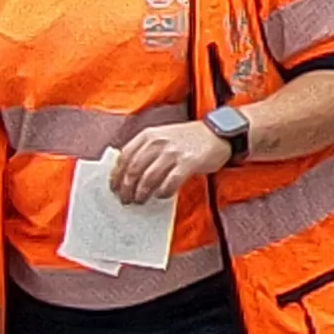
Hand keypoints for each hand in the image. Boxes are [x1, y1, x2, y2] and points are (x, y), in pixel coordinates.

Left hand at [110, 122, 229, 205]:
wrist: (218, 133)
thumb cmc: (189, 138)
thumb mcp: (162, 136)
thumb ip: (145, 149)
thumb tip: (127, 173)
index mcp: (148, 135)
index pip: (124, 157)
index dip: (116, 175)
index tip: (114, 188)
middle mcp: (158, 142)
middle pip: (133, 169)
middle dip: (126, 188)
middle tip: (125, 199)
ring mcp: (173, 152)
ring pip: (148, 178)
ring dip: (142, 193)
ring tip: (140, 200)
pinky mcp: (188, 163)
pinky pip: (169, 183)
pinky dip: (162, 192)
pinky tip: (161, 195)